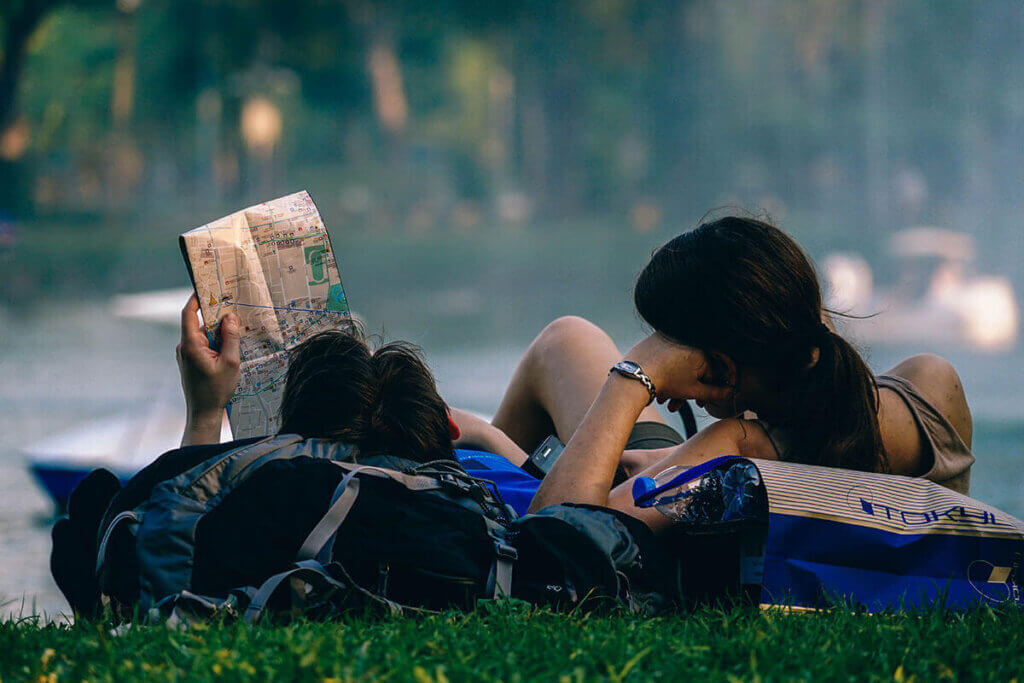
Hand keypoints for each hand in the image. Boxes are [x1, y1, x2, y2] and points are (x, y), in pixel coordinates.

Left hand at [177, 295, 240, 441]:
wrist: (203, 413)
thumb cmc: (216, 390)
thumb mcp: (230, 362)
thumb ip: (230, 337)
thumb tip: (230, 317)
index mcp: (190, 345)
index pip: (188, 314)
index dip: (196, 298)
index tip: (206, 287)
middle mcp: (184, 347)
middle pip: (199, 323)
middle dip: (216, 317)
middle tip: (233, 310)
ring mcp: (185, 354)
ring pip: (202, 335)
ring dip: (217, 333)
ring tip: (236, 334)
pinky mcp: (189, 361)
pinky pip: (202, 344)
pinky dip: (214, 343)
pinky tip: (229, 349)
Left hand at [623, 333, 731, 404]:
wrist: (634, 375)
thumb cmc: (666, 382)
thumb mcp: (694, 391)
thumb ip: (715, 392)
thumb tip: (730, 392)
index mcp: (703, 350)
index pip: (715, 371)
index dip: (711, 389)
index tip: (703, 402)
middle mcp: (690, 340)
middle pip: (696, 369)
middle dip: (690, 390)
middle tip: (683, 404)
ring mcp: (673, 337)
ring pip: (681, 365)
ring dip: (677, 386)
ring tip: (666, 402)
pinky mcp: (658, 337)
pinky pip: (670, 356)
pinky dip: (667, 371)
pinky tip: (659, 388)